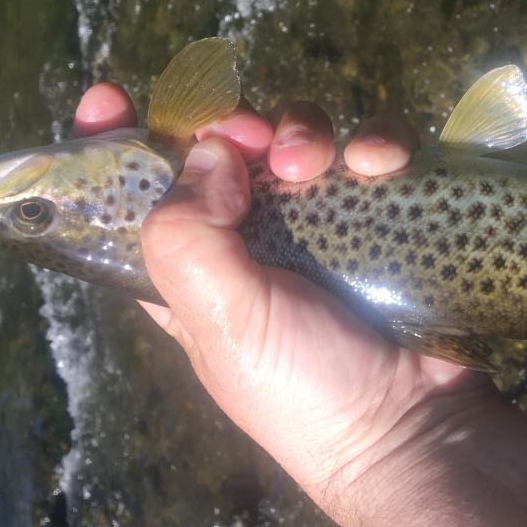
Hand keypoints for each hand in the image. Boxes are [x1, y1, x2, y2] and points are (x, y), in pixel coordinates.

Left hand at [73, 83, 501, 511]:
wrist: (415, 426)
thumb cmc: (302, 388)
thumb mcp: (219, 323)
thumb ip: (188, 236)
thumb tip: (208, 152)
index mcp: (190, 271)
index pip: (133, 200)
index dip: (113, 147)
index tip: (110, 99)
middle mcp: (248, 241)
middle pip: (222, 150)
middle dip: (229, 127)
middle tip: (247, 137)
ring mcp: (319, 225)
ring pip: (298, 138)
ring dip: (302, 132)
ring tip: (312, 165)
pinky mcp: (382, 214)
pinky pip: (373, 154)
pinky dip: (376, 146)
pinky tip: (380, 167)